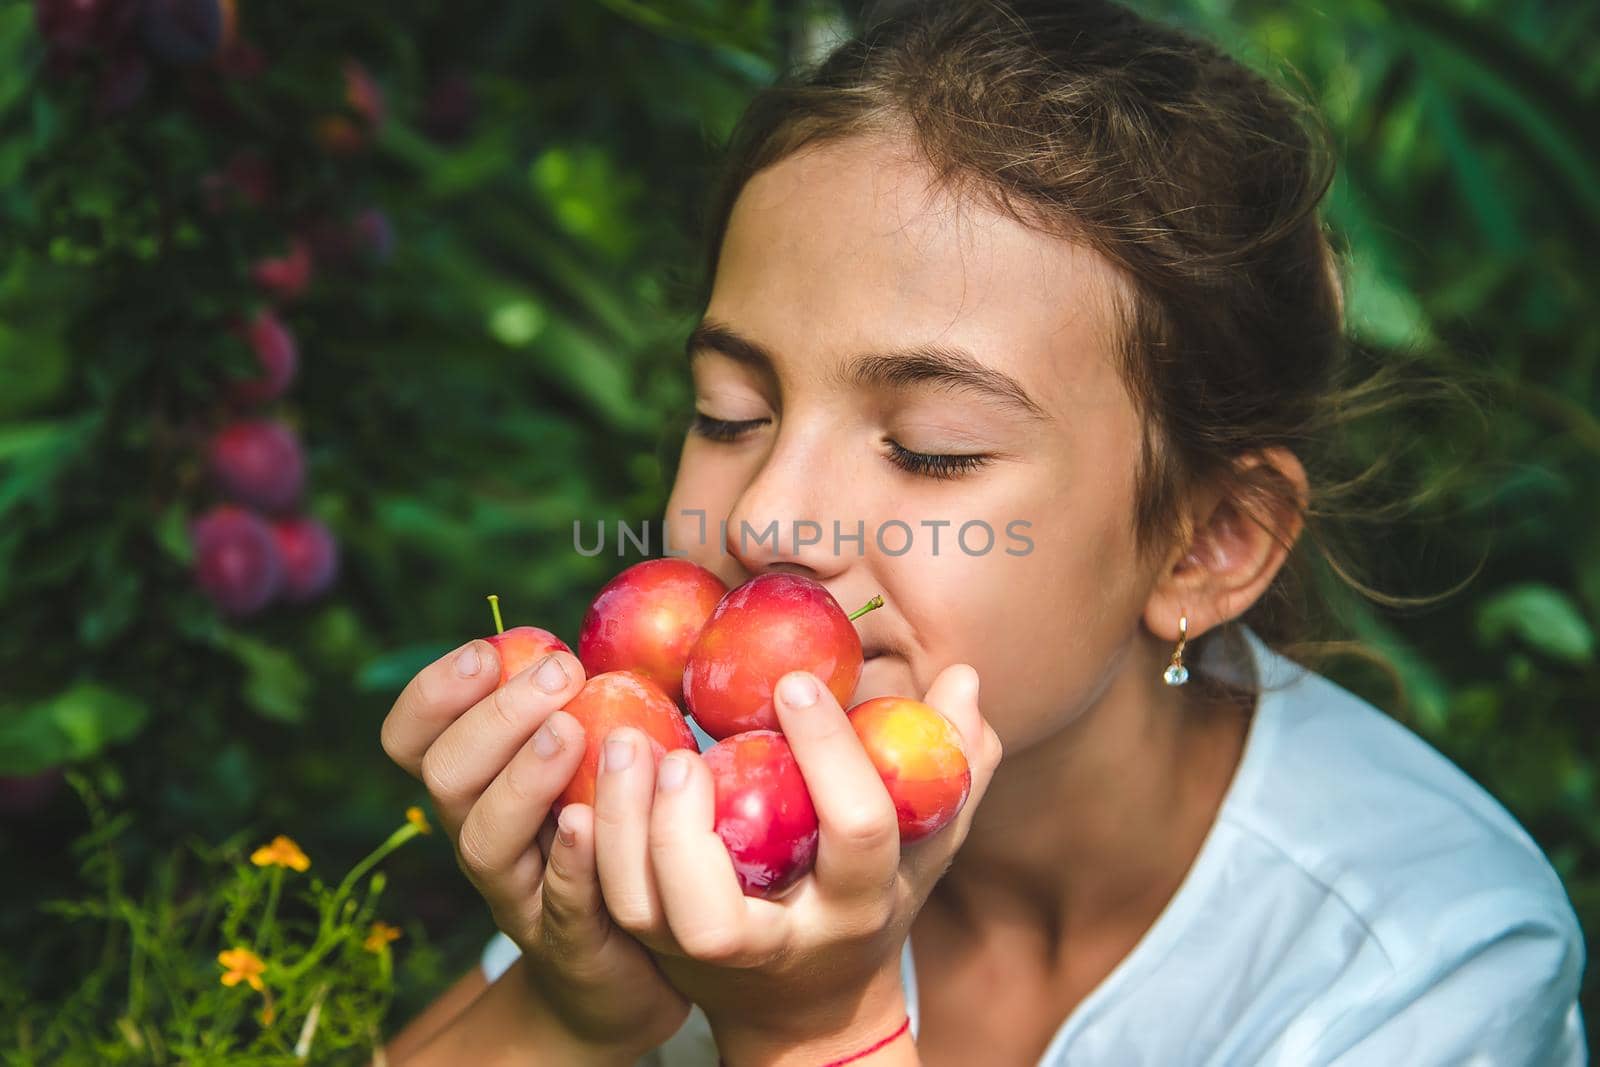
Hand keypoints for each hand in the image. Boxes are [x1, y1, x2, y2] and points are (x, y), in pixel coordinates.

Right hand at [380, 640, 690, 1059]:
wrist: (635, 966)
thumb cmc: (617, 836)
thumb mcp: (595, 761)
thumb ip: (594, 699)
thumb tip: (633, 613)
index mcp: (477, 786)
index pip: (414, 735)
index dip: (436, 690)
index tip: (494, 648)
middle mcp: (482, 836)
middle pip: (444, 776)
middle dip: (495, 716)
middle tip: (562, 673)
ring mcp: (519, 894)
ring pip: (483, 839)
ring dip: (523, 777)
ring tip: (569, 733)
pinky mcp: (569, 941)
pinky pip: (555, 902)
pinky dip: (567, 861)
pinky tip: (588, 823)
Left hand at [592, 664, 1001, 1064]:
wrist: (812, 1012)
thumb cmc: (875, 902)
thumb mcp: (926, 845)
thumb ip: (955, 766)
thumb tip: (965, 677)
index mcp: (859, 903)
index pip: (857, 833)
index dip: (829, 755)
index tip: (796, 683)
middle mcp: (781, 942)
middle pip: (718, 918)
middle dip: (685, 831)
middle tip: (682, 752)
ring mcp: (708, 957)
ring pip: (647, 913)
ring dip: (625, 829)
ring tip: (625, 745)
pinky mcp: (658, 951)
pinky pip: (611, 906)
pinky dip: (594, 846)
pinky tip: (593, 783)